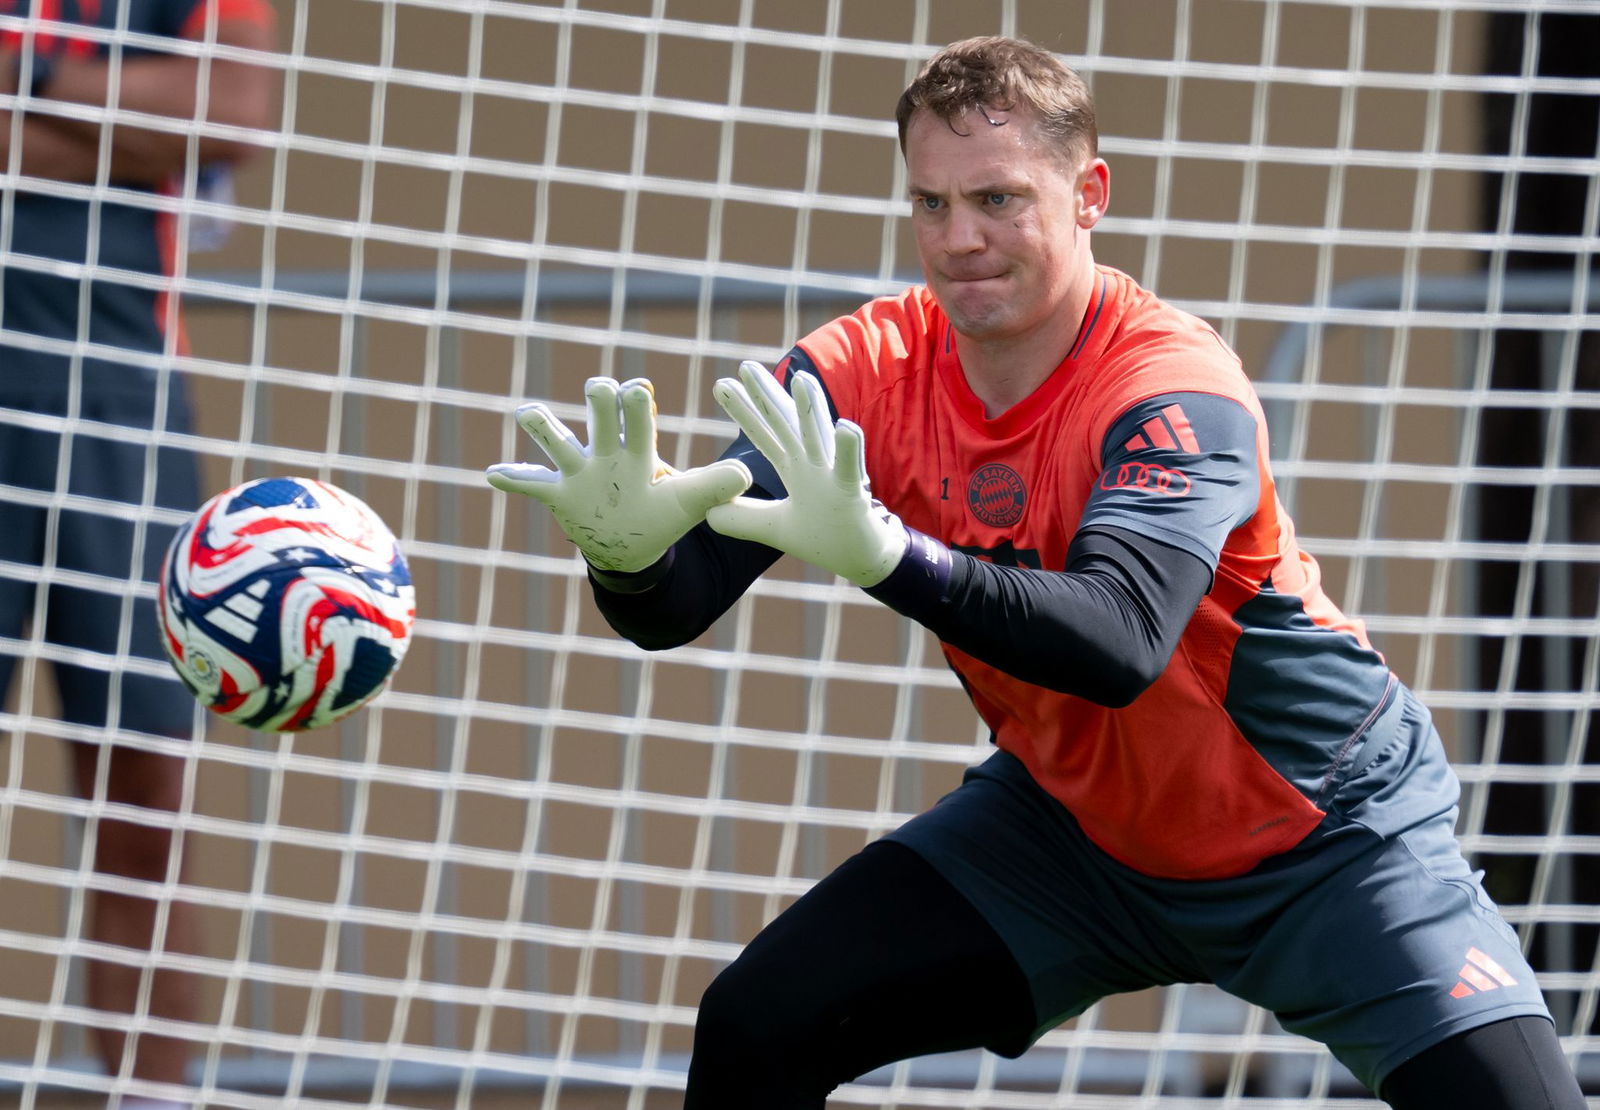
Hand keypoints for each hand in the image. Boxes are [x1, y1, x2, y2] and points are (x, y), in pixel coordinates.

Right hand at [486, 376, 751, 572]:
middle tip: (601, 388)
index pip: (638, 416)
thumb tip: (746, 476)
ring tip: (529, 413)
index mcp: (638, 449)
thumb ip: (714, 487)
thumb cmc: (662, 513)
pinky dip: (512, 478)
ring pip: (557, 441)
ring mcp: (579, 472)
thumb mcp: (690, 502)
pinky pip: (530, 482)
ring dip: (544, 427)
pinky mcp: (558, 494)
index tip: (640, 390)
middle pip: (599, 415)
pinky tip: (493, 473)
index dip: (638, 401)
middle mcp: (606, 452)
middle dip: (601, 400)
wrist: (632, 544)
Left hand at [705, 362, 906, 586]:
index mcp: (795, 469)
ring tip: (800, 378)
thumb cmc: (825, 536)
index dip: (744, 411)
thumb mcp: (774, 528)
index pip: (764, 434)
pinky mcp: (852, 492)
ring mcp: (832, 475)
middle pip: (786, 424)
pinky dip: (850, 448)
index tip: (722, 384)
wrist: (861, 557)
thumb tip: (708, 514)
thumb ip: (743, 518)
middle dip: (766, 395)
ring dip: (811, 409)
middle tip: (745, 366)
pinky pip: (850, 468)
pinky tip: (845, 427)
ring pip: (819, 437)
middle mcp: (813, 464)